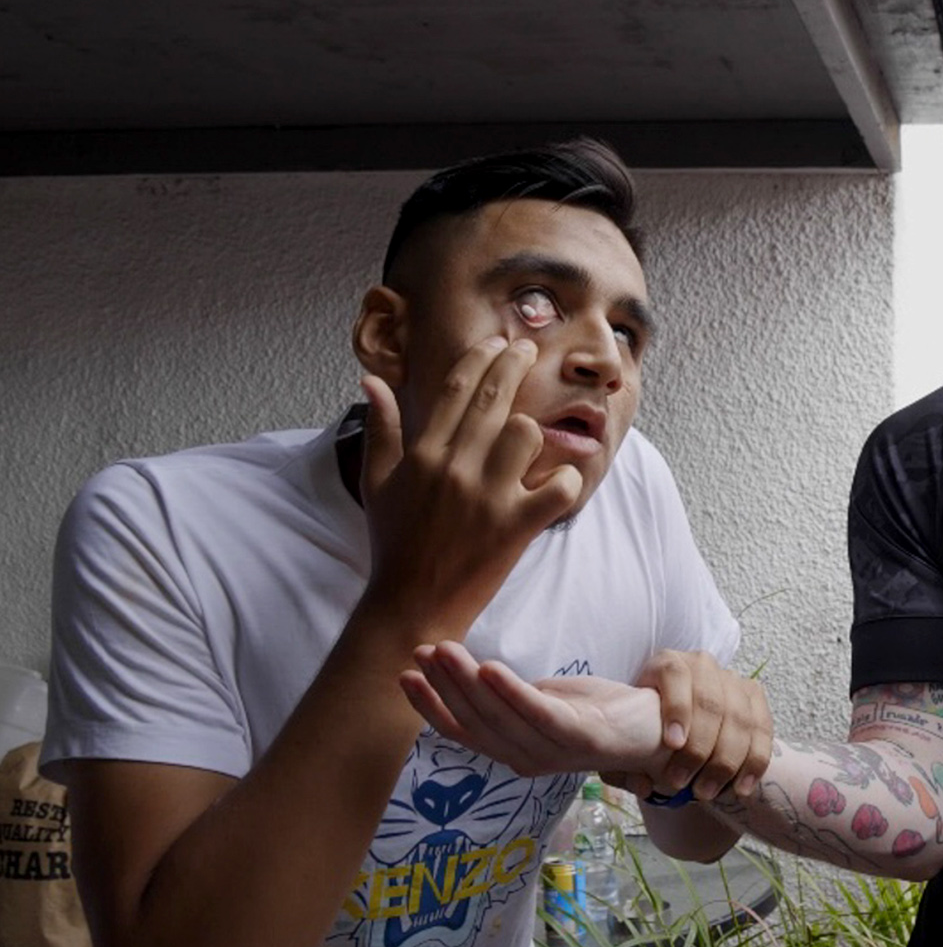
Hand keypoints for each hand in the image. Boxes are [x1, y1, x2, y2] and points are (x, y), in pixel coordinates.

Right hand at [359, 337, 581, 638]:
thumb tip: (373, 382)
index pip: (458, 389)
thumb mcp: (377, 484)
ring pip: (527, 432)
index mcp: (423, 454)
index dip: (482, 357)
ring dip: (532, 432)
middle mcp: (455, 467)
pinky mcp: (516, 526)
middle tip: (530, 349)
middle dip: (516, 362)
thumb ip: (380, 429)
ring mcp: (488, 496)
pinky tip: (556, 481)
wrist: (410, 605)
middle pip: (495, 397)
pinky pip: (559, 485)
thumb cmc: (394, 543)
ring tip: (528, 441)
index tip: (498, 341)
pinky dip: (565, 480)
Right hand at [399, 640, 664, 776]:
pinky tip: (490, 668)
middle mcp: (527, 758)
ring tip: (446, 651)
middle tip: (423, 650)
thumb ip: (508, 698)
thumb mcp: (543, 701)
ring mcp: (555, 751)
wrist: (656, 727)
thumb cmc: (595, 711)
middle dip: (444, 685)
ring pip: (500, 717)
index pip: (462, 731)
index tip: (404, 675)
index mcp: (513, 750)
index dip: (430, 706)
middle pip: (476, 722)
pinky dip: (512, 693)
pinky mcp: (582, 737)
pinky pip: (540, 714)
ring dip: (468, 683)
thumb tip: (470, 674)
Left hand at [627, 650, 772, 801]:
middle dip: (699, 748)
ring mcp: (732, 680)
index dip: (677, 708)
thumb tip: (645, 784)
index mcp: (667, 663)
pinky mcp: (753, 697)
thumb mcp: (621, 736)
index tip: (672, 744)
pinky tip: (741, 787)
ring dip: (726, 761)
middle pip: (711, 702)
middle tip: (683, 784)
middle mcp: (702, 666)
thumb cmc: (641, 727)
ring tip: (708, 793)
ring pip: (740, 718)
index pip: (675, 675)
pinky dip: (755, 761)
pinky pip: (762, 729)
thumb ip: (621, 761)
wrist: (669, 717)